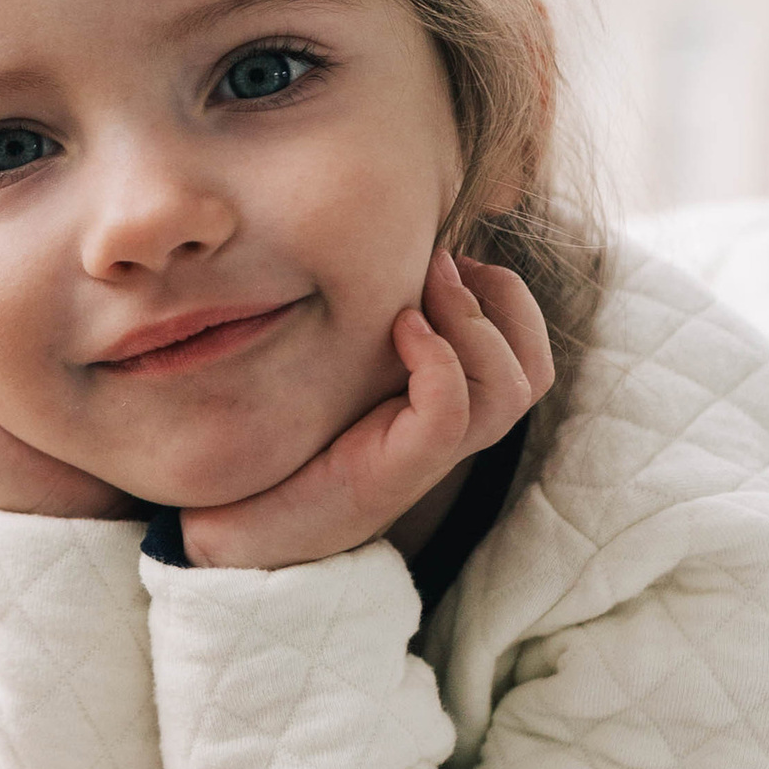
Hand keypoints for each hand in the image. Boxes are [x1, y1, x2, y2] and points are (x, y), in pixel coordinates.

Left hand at [178, 251, 551, 572]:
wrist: (234, 522)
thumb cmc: (280, 440)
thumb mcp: (335, 367)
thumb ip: (370, 319)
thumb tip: (395, 246)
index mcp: (445, 406)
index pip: (528, 354)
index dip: (509, 298)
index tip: (453, 258)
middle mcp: (448, 433)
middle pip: (534, 370)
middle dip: (503, 301)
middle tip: (441, 264)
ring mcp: (424, 456)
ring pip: (509, 388)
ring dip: (473, 322)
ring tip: (417, 293)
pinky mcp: (392, 473)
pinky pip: (451, 410)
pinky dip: (436, 358)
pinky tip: (398, 327)